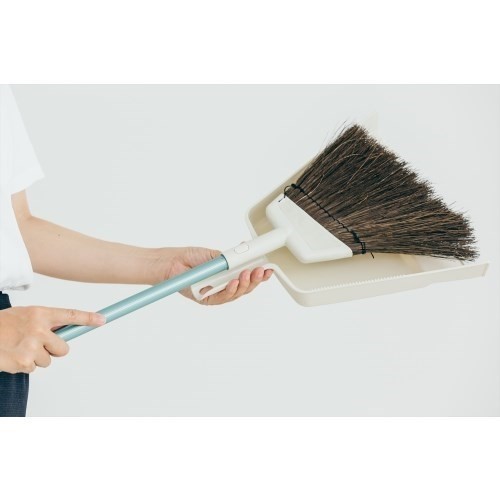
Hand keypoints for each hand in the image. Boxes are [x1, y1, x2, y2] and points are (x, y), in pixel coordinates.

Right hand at [0, 306, 105, 373]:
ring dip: (36, 358)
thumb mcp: (24, 317)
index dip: (88, 318)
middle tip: (36, 345)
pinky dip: (24, 365)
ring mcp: (32, 346)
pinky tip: (12, 356)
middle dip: (53, 350)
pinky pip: (34, 368)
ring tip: (18, 348)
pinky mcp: (25, 362)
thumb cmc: (2, 326)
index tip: (102, 320)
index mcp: (40, 313)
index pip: (70, 315)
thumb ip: (43, 323)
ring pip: (48, 360)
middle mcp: (39, 328)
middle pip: (64, 347)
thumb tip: (62, 333)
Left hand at [158, 247, 272, 304]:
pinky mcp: (207, 300)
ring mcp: (216, 294)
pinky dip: (230, 290)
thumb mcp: (215, 255)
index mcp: (228, 275)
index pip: (247, 277)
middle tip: (260, 271)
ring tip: (247, 274)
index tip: (268, 269)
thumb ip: (231, 258)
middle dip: (255, 280)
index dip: (259, 275)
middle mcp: (224, 286)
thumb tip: (246, 254)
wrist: (172, 262)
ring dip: (244, 284)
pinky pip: (222, 298)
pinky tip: (234, 282)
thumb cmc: (191, 257)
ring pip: (236, 294)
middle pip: (245, 288)